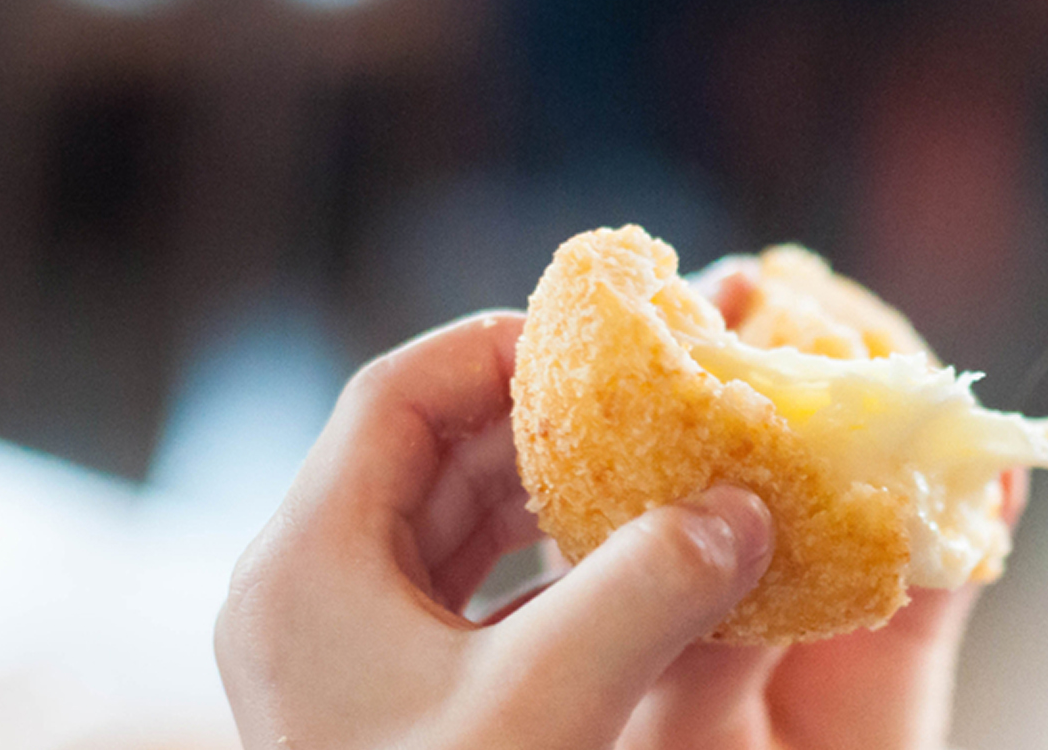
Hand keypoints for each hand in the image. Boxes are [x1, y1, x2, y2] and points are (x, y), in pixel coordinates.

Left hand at [214, 311, 1026, 749]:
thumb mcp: (547, 706)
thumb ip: (647, 593)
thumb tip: (742, 510)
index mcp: (304, 566)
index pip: (394, 398)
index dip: (498, 349)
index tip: (604, 342)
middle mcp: (309, 593)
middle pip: (427, 453)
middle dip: (546, 423)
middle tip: (652, 402)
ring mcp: (346, 650)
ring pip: (454, 525)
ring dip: (553, 494)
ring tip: (653, 474)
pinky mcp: (391, 698)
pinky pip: (471, 594)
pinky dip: (548, 567)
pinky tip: (628, 570)